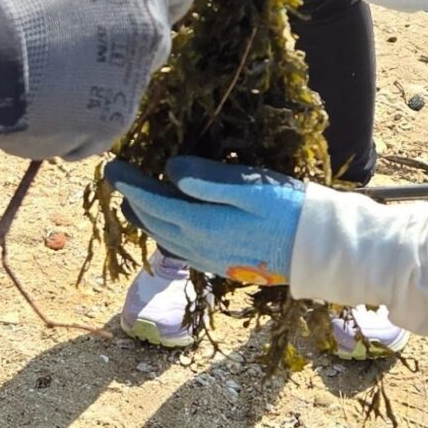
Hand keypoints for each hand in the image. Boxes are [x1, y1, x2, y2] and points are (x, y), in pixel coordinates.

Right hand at [0, 0, 196, 161]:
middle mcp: (149, 38)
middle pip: (153, 39)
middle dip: (125, 38)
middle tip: (76, 38)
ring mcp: (130, 89)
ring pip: (123, 85)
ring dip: (96, 82)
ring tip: (45, 78)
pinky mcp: (106, 129)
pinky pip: (97, 124)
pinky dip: (74, 119)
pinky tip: (40, 107)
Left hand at [105, 157, 308, 285]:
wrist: (317, 249)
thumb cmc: (288, 208)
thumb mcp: (250, 186)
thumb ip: (207, 180)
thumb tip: (169, 170)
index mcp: (201, 223)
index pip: (151, 201)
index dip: (128, 182)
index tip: (110, 164)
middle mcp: (197, 246)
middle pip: (151, 220)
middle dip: (131, 198)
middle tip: (117, 176)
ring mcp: (207, 258)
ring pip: (162, 236)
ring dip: (144, 217)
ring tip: (131, 199)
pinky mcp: (219, 263)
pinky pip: (178, 248)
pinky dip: (162, 231)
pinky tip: (166, 223)